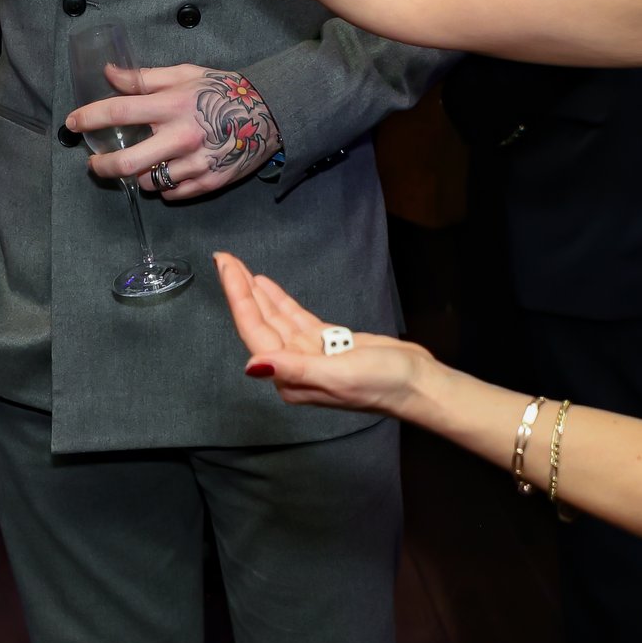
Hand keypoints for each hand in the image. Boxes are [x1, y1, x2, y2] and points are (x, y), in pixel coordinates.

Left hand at [67, 64, 279, 200]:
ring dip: (136, 175)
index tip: (72, 123)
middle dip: (101, 166)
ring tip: (139, 164)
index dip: (89, 117)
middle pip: (127, 163)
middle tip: (94, 163)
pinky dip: (162, 186)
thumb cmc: (223, 90)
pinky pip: (172, 194)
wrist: (270, 113)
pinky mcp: (209, 182)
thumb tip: (109, 73)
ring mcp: (196, 163)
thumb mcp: (185, 74)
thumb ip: (145, 78)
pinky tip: (164, 173)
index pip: (120, 111)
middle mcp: (181, 136)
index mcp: (173, 104)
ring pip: (148, 182)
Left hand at [217, 251, 429, 415]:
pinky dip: (280, 301)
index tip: (226, 269)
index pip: (255, 332)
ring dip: (256, 293)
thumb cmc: (382, 383)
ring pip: (275, 318)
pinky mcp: (326, 343)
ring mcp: (309, 354)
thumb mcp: (337, 375)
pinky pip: (295, 318)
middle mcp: (294, 367)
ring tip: (238, 267)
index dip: (238, 299)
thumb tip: (254, 366)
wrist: (417, 384)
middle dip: (241, 290)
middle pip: (259, 322)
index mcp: (291, 378)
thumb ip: (294, 369)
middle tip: (224, 258)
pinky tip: (266, 285)